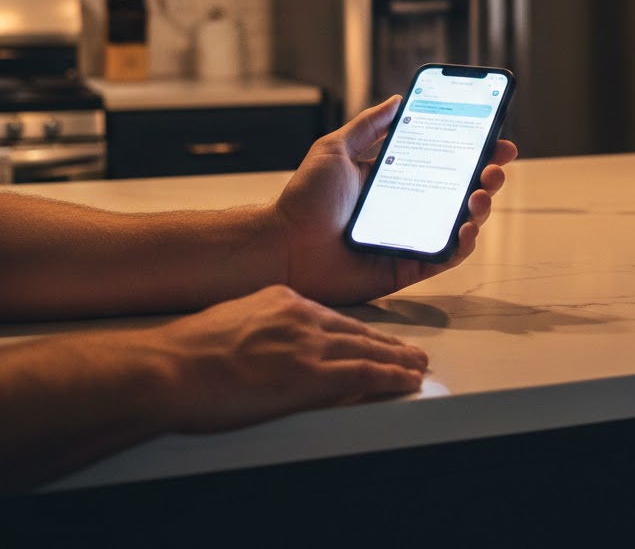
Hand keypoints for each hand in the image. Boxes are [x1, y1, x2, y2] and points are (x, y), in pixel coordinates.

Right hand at [153, 285, 428, 432]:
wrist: (171, 367)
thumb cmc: (188, 353)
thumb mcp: (232, 323)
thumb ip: (260, 329)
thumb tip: (269, 348)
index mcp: (282, 300)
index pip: (331, 316)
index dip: (356, 330)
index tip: (369, 337)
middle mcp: (302, 315)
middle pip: (356, 330)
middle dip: (386, 342)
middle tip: (409, 351)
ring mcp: (308, 344)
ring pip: (367, 349)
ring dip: (397, 359)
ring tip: (417, 366)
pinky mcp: (310, 375)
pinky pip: (363, 373)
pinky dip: (390, 377)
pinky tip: (406, 381)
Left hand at [269, 96, 517, 304]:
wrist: (283, 244)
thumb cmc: (304, 199)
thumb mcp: (336, 148)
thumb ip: (368, 125)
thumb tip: (398, 98)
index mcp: (398, 179)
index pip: (446, 162)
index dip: (475, 151)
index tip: (497, 139)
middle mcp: (410, 208)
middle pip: (462, 191)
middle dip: (487, 176)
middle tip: (495, 166)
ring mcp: (412, 238)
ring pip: (462, 223)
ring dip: (481, 207)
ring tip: (481, 193)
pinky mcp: (408, 267)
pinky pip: (445, 256)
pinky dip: (463, 243)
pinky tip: (466, 226)